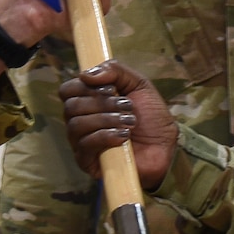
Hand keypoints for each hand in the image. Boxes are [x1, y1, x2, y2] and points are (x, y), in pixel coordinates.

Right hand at [61, 61, 176, 190]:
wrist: (166, 148)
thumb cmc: (151, 117)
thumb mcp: (139, 84)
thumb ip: (115, 70)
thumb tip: (85, 74)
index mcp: (87, 101)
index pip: (67, 90)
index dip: (85, 86)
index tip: (111, 88)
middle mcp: (79, 121)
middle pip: (71, 106)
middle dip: (102, 103)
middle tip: (127, 106)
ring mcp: (81, 142)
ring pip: (76, 125)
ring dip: (106, 119)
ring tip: (130, 122)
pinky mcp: (87, 162)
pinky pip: (84, 145)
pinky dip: (105, 136)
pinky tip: (124, 136)